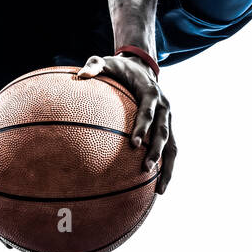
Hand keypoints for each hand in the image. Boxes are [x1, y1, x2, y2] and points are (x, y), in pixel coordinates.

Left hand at [76, 53, 175, 193]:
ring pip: (173, 146)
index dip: (143, 127)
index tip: (134, 144)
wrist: (142, 65)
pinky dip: (167, 168)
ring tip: (159, 190)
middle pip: (164, 132)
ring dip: (167, 167)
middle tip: (145, 168)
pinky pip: (170, 150)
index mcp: (151, 92)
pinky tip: (157, 187)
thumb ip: (94, 66)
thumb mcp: (106, 61)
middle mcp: (164, 107)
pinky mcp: (167, 128)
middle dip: (157, 151)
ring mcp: (168, 119)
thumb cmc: (119, 67)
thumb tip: (79, 75)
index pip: (148, 112)